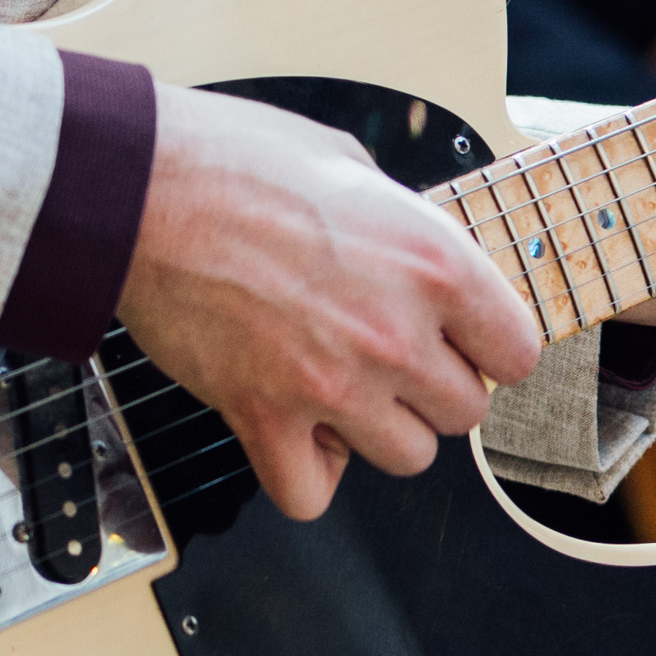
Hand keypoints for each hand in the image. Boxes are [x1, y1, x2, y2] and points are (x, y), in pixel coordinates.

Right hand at [114, 79, 550, 522]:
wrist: (138, 188)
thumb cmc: (230, 160)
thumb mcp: (349, 164)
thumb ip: (401, 226)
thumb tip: (418, 258)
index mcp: (431, 262)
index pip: (518, 353)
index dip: (486, 346)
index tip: (458, 338)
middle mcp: (394, 332)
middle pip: (464, 413)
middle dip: (429, 386)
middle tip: (384, 353)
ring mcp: (331, 383)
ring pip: (406, 457)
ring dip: (375, 428)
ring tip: (336, 385)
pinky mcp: (263, 416)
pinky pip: (311, 494)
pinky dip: (304, 472)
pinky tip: (292, 429)